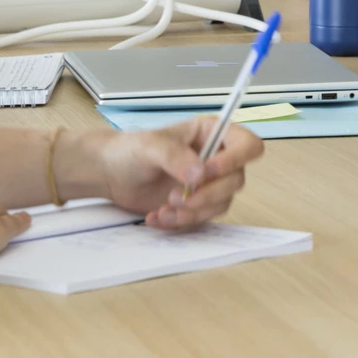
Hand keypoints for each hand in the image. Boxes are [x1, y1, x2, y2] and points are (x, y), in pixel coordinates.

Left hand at [82, 120, 265, 229]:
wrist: (110, 175)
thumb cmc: (131, 151)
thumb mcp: (151, 146)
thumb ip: (176, 157)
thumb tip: (200, 175)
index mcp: (214, 134)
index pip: (247, 146)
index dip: (235, 160)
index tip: (208, 171)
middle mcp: (218, 159)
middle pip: (236, 180)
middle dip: (207, 194)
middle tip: (177, 197)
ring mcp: (209, 184)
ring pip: (222, 203)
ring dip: (193, 212)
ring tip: (163, 209)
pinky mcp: (197, 206)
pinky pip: (201, 219)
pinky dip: (180, 223)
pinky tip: (157, 217)